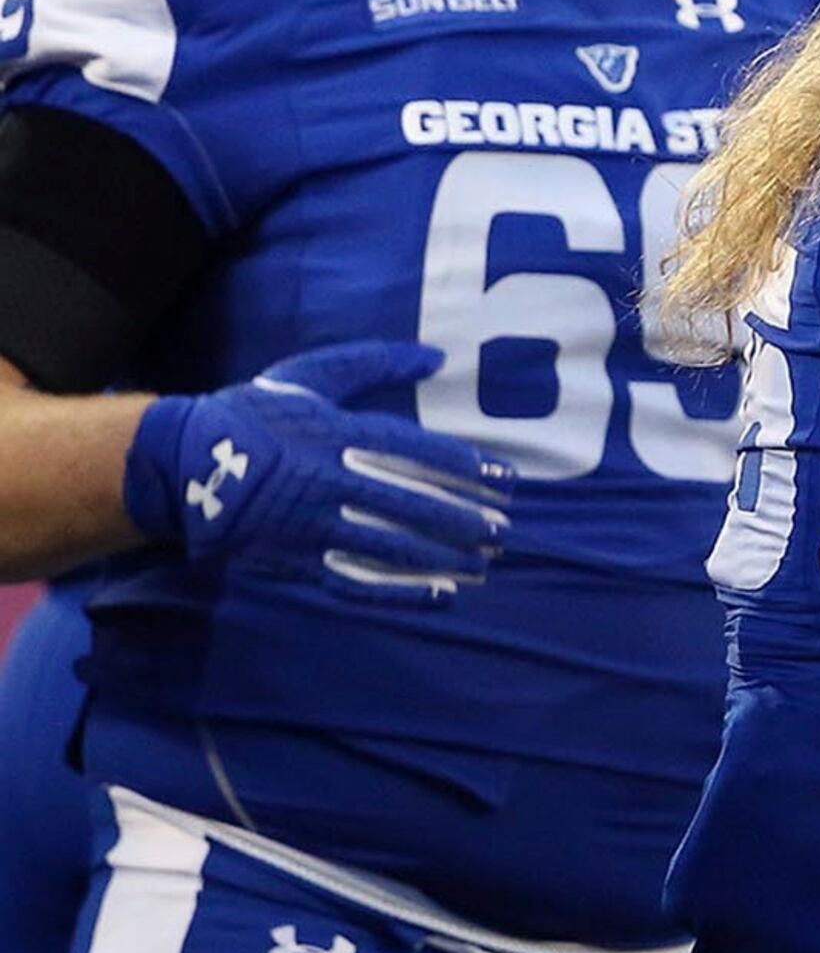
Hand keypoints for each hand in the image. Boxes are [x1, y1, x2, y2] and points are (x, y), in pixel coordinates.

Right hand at [118, 341, 511, 604]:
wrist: (181, 463)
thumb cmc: (257, 415)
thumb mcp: (311, 376)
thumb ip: (373, 363)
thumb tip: (436, 357)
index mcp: (336, 433)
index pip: (416, 452)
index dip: (465, 468)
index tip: (505, 481)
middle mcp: (329, 480)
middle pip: (410, 504)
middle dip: (463, 520)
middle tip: (503, 530)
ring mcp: (312, 525)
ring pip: (390, 547)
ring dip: (441, 558)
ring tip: (483, 563)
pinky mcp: (296, 558)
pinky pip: (356, 581)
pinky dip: (400, 593)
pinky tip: (440, 595)